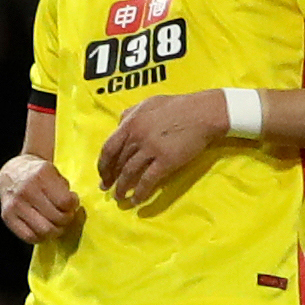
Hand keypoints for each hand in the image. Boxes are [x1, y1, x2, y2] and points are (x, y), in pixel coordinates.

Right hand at [0, 154, 81, 243]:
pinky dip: (40, 237)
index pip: (65, 202)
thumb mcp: (54, 173)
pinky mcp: (7, 216)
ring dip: (55, 231)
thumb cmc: (38, 175)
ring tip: (56, 224)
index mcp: (41, 176)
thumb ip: (64, 189)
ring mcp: (15, 204)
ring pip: (44, 231)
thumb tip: (73, 209)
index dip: (73, 206)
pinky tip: (43, 229)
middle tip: (65, 216)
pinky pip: (29, 237)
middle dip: (66, 220)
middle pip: (56, 219)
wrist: (12, 172)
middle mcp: (26, 190)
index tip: (72, 204)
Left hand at [97, 93, 226, 205]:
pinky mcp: (166, 161)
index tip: (102, 174)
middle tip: (106, 189)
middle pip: (117, 162)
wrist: (203, 112)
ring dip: (121, 188)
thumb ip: (130, 113)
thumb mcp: (148, 103)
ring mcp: (151, 149)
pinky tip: (136, 200)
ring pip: (129, 173)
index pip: (109, 148)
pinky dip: (140, 192)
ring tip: (119, 197)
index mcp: (130, 123)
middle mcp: (137, 136)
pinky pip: (148, 180)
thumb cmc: (178, 106)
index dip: (103, 164)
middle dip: (110, 178)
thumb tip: (119, 124)